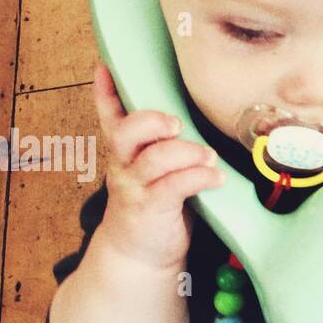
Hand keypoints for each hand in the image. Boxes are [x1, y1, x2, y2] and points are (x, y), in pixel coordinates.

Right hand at [92, 61, 224, 269]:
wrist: (140, 255)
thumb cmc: (155, 204)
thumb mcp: (153, 169)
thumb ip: (163, 143)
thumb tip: (190, 114)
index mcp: (124, 150)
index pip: (110, 115)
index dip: (106, 91)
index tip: (106, 67)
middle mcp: (124, 165)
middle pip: (127, 131)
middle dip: (152, 121)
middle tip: (176, 124)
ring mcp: (136, 187)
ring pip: (156, 159)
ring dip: (187, 152)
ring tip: (209, 157)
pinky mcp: (153, 208)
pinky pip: (175, 187)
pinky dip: (199, 177)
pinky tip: (216, 178)